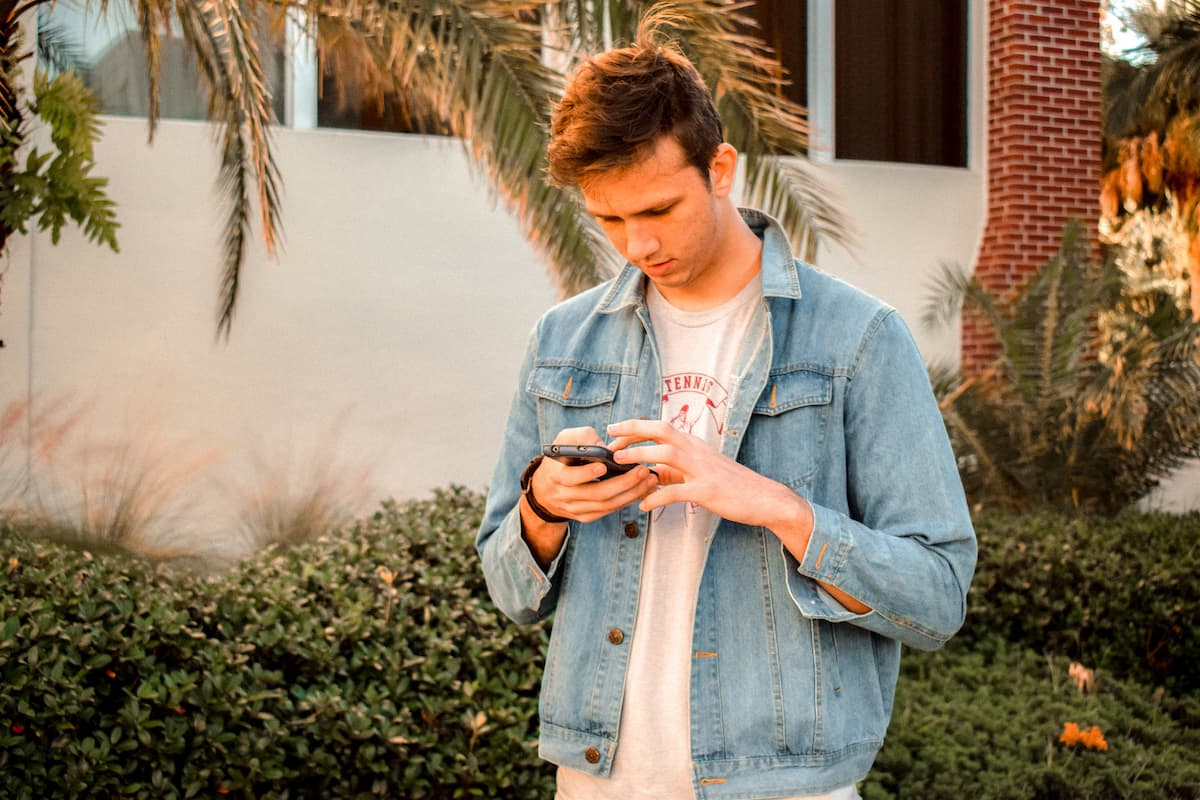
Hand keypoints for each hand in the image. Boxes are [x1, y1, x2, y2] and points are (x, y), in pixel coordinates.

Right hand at [520, 427, 657, 569]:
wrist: (546, 490)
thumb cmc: (560, 458)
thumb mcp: (563, 440)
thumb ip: (582, 437)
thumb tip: (604, 446)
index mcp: (556, 475)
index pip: (570, 478)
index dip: (586, 473)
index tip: (604, 465)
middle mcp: (565, 496)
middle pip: (596, 494)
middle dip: (622, 483)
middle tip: (642, 470)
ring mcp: (576, 509)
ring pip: (606, 505)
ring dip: (631, 493)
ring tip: (650, 480)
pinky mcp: (586, 516)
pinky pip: (609, 511)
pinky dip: (628, 500)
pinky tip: (643, 490)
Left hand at [607, 419, 868, 613]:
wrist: (765, 498)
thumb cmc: (731, 486)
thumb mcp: (701, 472)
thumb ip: (675, 471)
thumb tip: (649, 473)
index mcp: (695, 445)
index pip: (662, 427)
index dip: (636, 426)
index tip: (614, 430)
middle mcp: (698, 452)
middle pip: (662, 431)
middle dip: (633, 432)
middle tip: (610, 441)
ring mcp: (703, 470)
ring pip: (667, 455)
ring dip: (640, 456)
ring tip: (620, 462)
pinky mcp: (708, 491)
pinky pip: (677, 492)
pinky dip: (657, 497)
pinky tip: (643, 506)